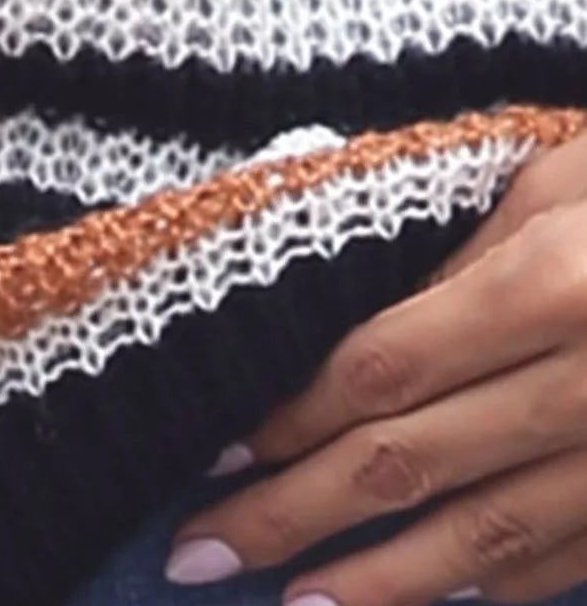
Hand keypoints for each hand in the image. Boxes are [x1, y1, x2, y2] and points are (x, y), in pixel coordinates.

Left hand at [164, 134, 586, 605]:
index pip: (382, 367)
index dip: (290, 416)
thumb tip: (341, 331)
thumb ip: (454, 259)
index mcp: (551, 284)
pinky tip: (429, 599)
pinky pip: (568, 556)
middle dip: (294, 514)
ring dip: (379, 582)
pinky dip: (494, 584)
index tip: (216, 449)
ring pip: (484, 536)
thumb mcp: (551, 184)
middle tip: (198, 552)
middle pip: (409, 461)